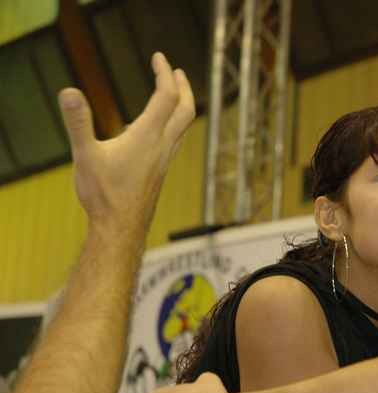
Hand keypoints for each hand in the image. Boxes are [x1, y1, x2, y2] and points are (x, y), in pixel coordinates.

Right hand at [58, 52, 194, 237]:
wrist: (121, 229)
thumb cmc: (103, 195)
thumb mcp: (85, 155)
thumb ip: (78, 123)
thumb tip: (69, 92)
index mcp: (148, 136)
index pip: (166, 96)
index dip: (165, 73)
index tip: (159, 56)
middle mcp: (163, 146)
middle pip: (185, 109)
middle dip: (182, 86)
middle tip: (176, 70)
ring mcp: (164, 160)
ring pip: (184, 126)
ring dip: (183, 105)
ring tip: (175, 93)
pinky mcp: (161, 171)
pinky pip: (176, 141)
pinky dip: (176, 124)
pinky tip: (162, 130)